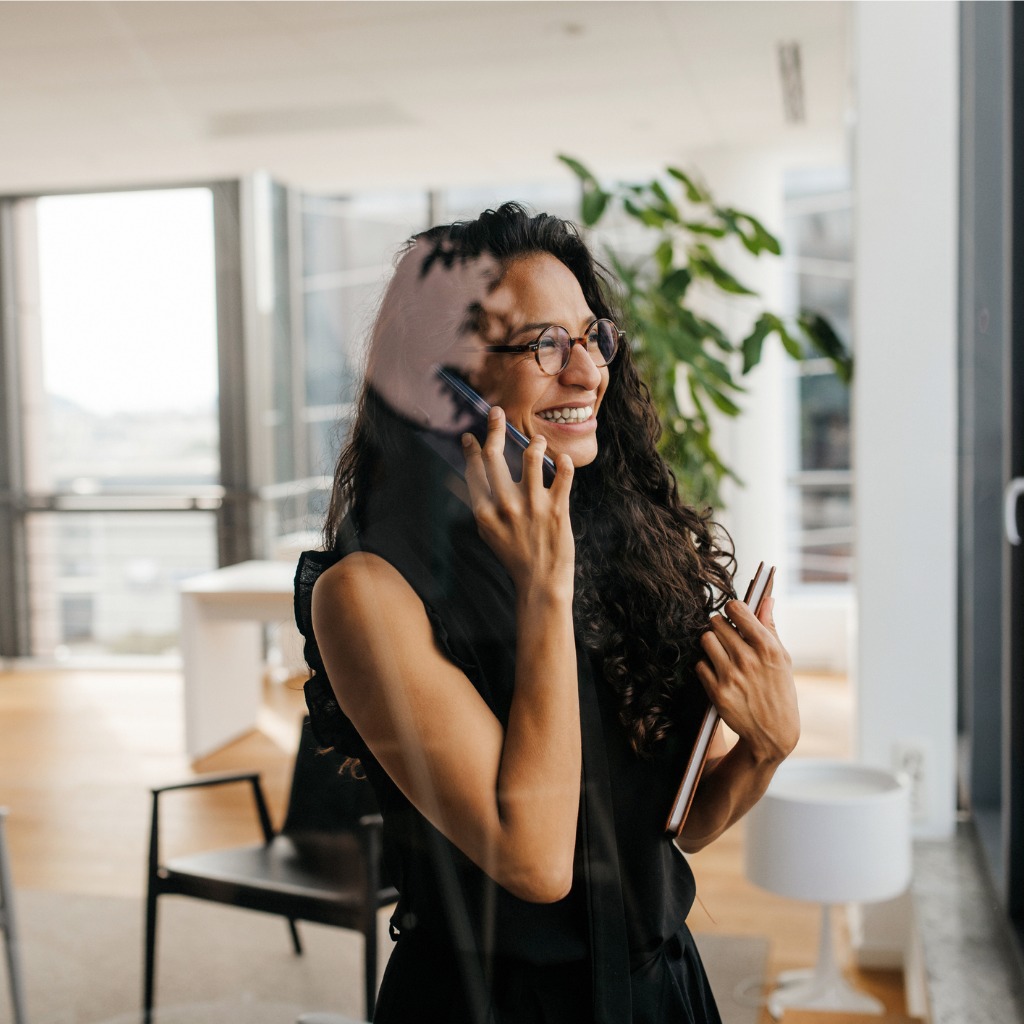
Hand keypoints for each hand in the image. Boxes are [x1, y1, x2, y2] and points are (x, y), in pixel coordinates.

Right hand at [461, 406, 574, 598]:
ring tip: (538, 442)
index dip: (472, 449)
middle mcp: (505, 506)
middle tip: (497, 413)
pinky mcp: (557, 508)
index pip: (474, 470)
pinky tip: (562, 460)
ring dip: (535, 443)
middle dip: (495, 428)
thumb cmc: (515, 557)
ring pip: (531, 456)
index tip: (472, 435)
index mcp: (484, 512)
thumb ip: (482, 506)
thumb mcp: (489, 533)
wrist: (540, 583)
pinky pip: (563, 473)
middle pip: (495, 456)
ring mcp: (532, 506)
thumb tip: (474, 476)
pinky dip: (564, 462)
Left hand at [695, 596, 799, 765]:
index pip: (738, 609)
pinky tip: (718, 671)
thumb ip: (771, 628)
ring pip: (705, 640)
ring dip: (711, 643)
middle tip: (725, 634)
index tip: (733, 613)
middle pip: (717, 623)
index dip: (732, 608)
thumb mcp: (782, 659)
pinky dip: (706, 665)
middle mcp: (748, 659)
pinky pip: (699, 664)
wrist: (773, 732)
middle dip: (720, 626)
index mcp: (767, 647)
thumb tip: (766, 600)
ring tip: (720, 651)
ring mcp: (731, 675)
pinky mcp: (717, 691)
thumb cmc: (779, 691)